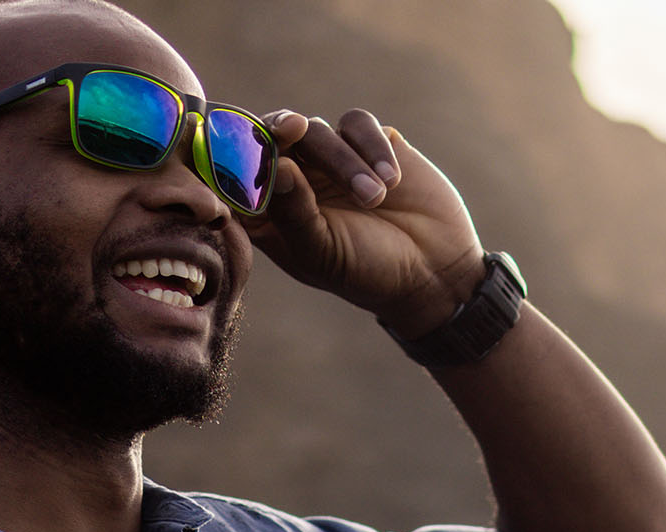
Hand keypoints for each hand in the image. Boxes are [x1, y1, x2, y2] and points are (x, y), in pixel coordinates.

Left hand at [240, 108, 484, 338]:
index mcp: (268, 211)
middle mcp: (294, 179)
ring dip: (344, 161)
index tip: (247, 155)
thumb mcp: (322, 253)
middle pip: (272, 139)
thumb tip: (277, 166)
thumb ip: (294, 212)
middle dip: (279, 131)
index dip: (232, 156)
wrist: (434, 270)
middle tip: (293, 129)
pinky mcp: (369, 143)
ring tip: (375, 198)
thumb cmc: (367, 271)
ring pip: (317, 130)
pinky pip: (357, 125)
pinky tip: (393, 181)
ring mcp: (330, 159)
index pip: (235, 174)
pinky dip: (372, 148)